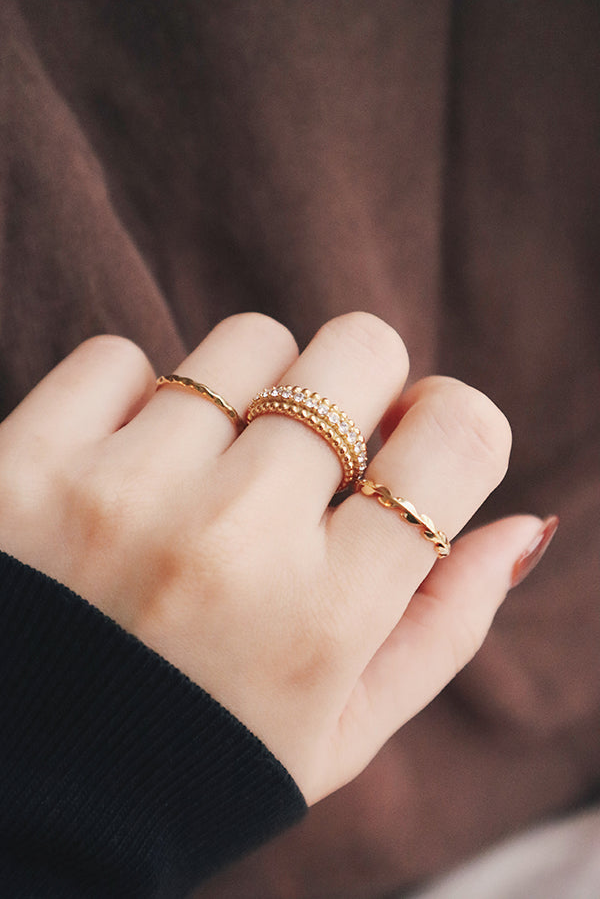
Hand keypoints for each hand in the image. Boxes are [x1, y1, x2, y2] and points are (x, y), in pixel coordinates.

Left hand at [0, 312, 544, 803]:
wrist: (19, 804)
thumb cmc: (195, 760)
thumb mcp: (339, 730)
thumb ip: (446, 624)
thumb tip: (525, 523)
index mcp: (325, 619)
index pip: (457, 438)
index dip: (451, 423)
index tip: (410, 443)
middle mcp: (231, 543)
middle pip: (357, 350)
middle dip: (356, 390)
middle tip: (313, 454)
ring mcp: (119, 494)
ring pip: (246, 343)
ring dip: (249, 398)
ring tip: (210, 476)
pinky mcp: (21, 464)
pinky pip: (121, 355)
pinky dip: (135, 400)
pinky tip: (124, 473)